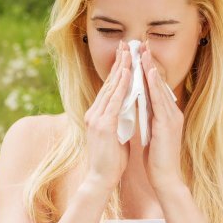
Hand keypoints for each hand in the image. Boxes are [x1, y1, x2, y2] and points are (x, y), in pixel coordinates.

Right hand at [83, 41, 131, 190]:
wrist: (101, 179)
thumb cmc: (110, 160)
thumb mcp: (114, 135)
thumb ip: (117, 120)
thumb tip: (125, 110)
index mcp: (97, 115)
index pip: (108, 88)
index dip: (116, 70)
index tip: (124, 55)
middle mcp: (94, 113)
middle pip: (108, 83)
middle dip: (118, 63)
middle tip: (125, 44)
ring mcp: (97, 118)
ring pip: (111, 88)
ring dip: (121, 69)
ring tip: (128, 52)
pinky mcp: (104, 124)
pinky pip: (115, 100)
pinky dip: (121, 85)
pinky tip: (127, 73)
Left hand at [139, 41, 184, 192]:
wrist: (164, 177)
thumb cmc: (156, 157)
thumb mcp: (151, 130)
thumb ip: (148, 114)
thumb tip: (139, 100)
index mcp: (167, 113)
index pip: (155, 87)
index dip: (148, 69)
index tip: (140, 52)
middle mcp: (172, 111)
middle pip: (158, 82)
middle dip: (149, 62)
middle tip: (141, 43)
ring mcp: (171, 116)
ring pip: (159, 87)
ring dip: (150, 68)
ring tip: (143, 52)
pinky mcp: (167, 123)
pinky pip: (159, 100)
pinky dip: (153, 85)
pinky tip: (147, 73)